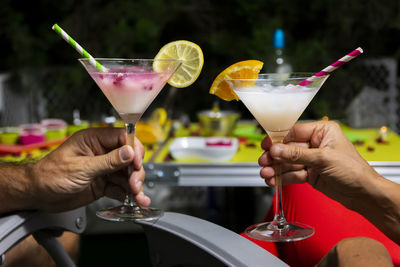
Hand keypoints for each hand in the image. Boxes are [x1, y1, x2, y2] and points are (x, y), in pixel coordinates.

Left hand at [29, 127, 149, 211]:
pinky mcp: (103, 183)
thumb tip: (129, 152)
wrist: (37, 195)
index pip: (123, 137)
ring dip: (135, 186)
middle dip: (135, 171)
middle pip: (129, 157)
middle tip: (134, 184)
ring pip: (127, 174)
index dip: (134, 149)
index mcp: (94, 140)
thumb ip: (108, 161)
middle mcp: (102, 152)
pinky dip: (129, 194)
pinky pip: (121, 187)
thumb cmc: (50, 175)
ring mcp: (104, 169)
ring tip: (138, 197)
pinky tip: (135, 201)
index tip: (137, 163)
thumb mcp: (81, 168)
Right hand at [258, 120, 379, 207]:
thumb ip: (297, 154)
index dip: (279, 140)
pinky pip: (293, 174)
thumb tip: (276, 150)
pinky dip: (282, 178)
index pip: (294, 132)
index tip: (266, 146)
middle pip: (289, 148)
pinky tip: (272, 180)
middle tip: (263, 162)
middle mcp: (316, 144)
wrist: (363, 194)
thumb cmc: (353, 170)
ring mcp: (312, 160)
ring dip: (276, 169)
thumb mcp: (323, 159)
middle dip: (275, 157)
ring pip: (289, 162)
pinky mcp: (310, 174)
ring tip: (265, 174)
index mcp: (322, 132)